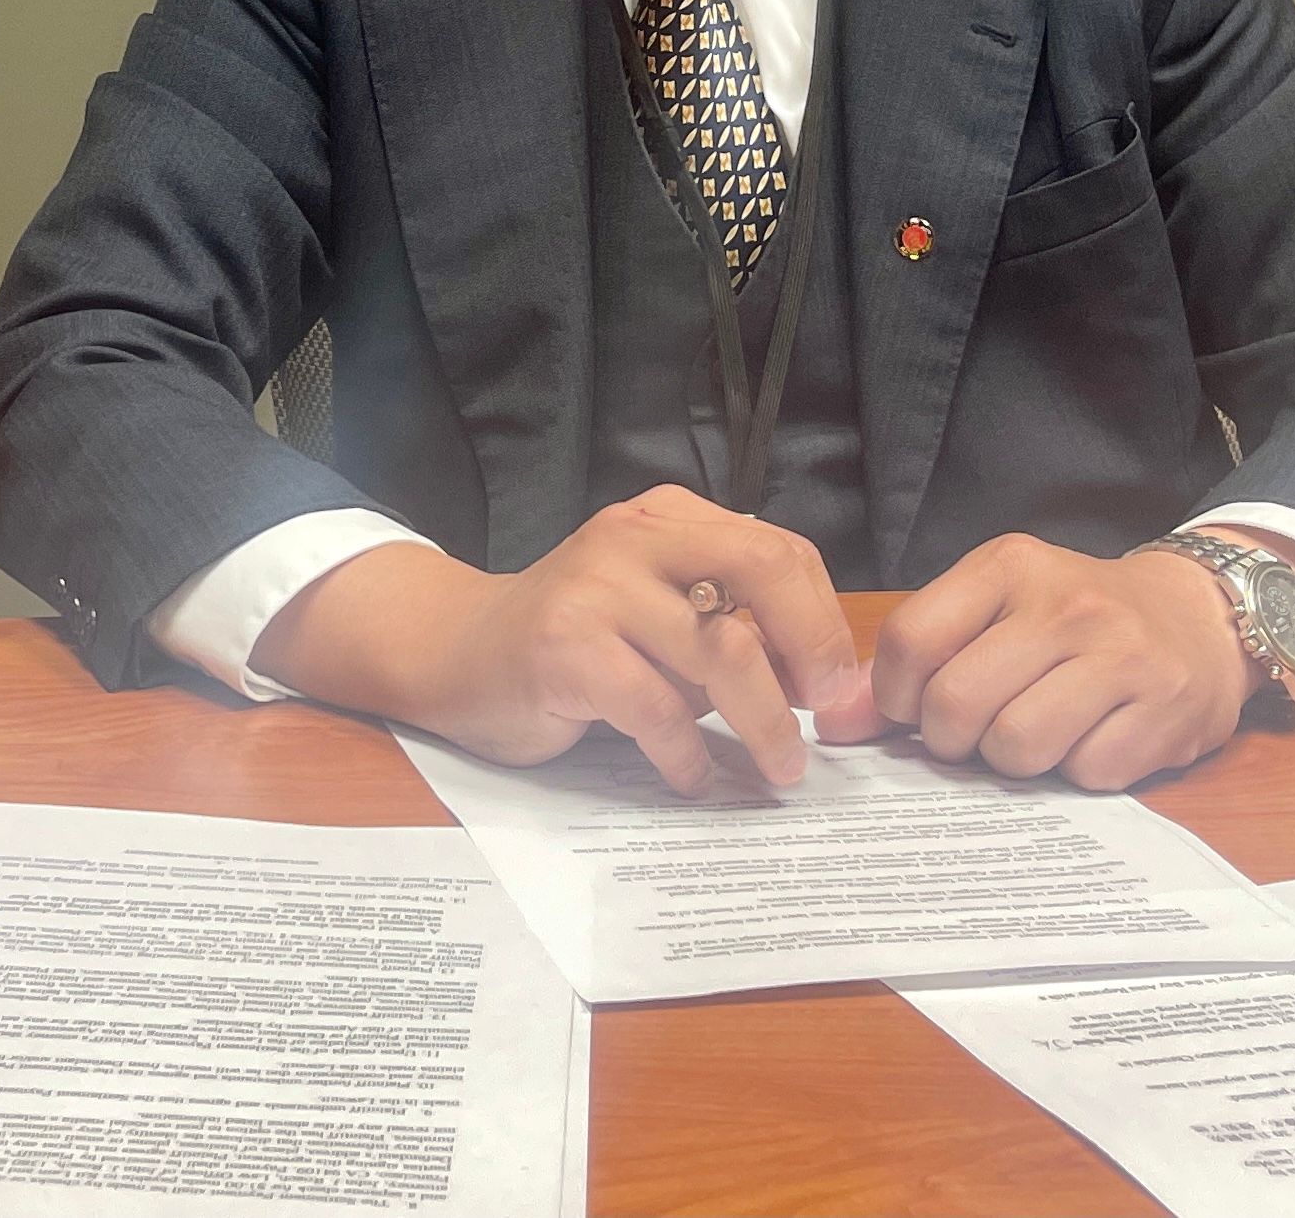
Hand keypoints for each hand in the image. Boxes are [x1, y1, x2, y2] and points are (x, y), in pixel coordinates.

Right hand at [253, 485, 880, 794]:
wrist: (455, 652)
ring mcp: (597, 588)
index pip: (779, 551)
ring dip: (763, 724)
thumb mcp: (659, 613)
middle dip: (810, 656)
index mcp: (670, 519)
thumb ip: (729, 626)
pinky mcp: (564, 648)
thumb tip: (830, 687)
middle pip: (762, 576)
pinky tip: (689, 776)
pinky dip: (686, 755)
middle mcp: (636, 537)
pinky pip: (657, 709)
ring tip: (776, 770)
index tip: (839, 689)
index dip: (822, 623)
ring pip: (720, 652)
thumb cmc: (576, 641)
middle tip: (826, 722)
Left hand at [870, 534, 1256, 791]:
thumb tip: (836, 724)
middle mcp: (1068, 605)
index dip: (896, 696)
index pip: (911, 641)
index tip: (915, 708)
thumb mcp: (996, 606)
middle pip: (956, 705)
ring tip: (1034, 733)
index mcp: (1011, 567)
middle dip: (951, 738)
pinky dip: (1077, 772)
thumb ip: (918, 656)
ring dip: (1013, 762)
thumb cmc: (1075, 618)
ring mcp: (1124, 658)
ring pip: (1016, 748)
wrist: (1199, 617)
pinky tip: (1091, 738)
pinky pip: (1085, 774)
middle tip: (975, 732)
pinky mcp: (1167, 713)